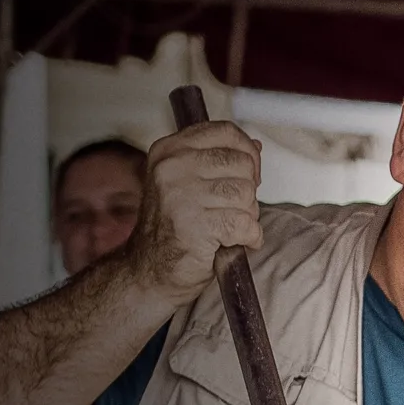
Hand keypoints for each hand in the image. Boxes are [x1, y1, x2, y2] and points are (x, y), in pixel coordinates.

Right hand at [121, 122, 262, 307]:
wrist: (148, 272)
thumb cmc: (171, 230)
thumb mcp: (185, 183)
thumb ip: (216, 161)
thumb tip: (255, 147)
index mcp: (169, 151)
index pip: (225, 132)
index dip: (247, 152)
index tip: (248, 173)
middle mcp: (172, 168)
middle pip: (241, 164)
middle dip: (246, 191)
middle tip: (230, 211)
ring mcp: (181, 196)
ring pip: (246, 194)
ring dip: (247, 216)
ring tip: (228, 228)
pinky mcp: (195, 226)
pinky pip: (245, 224)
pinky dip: (250, 237)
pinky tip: (235, 242)